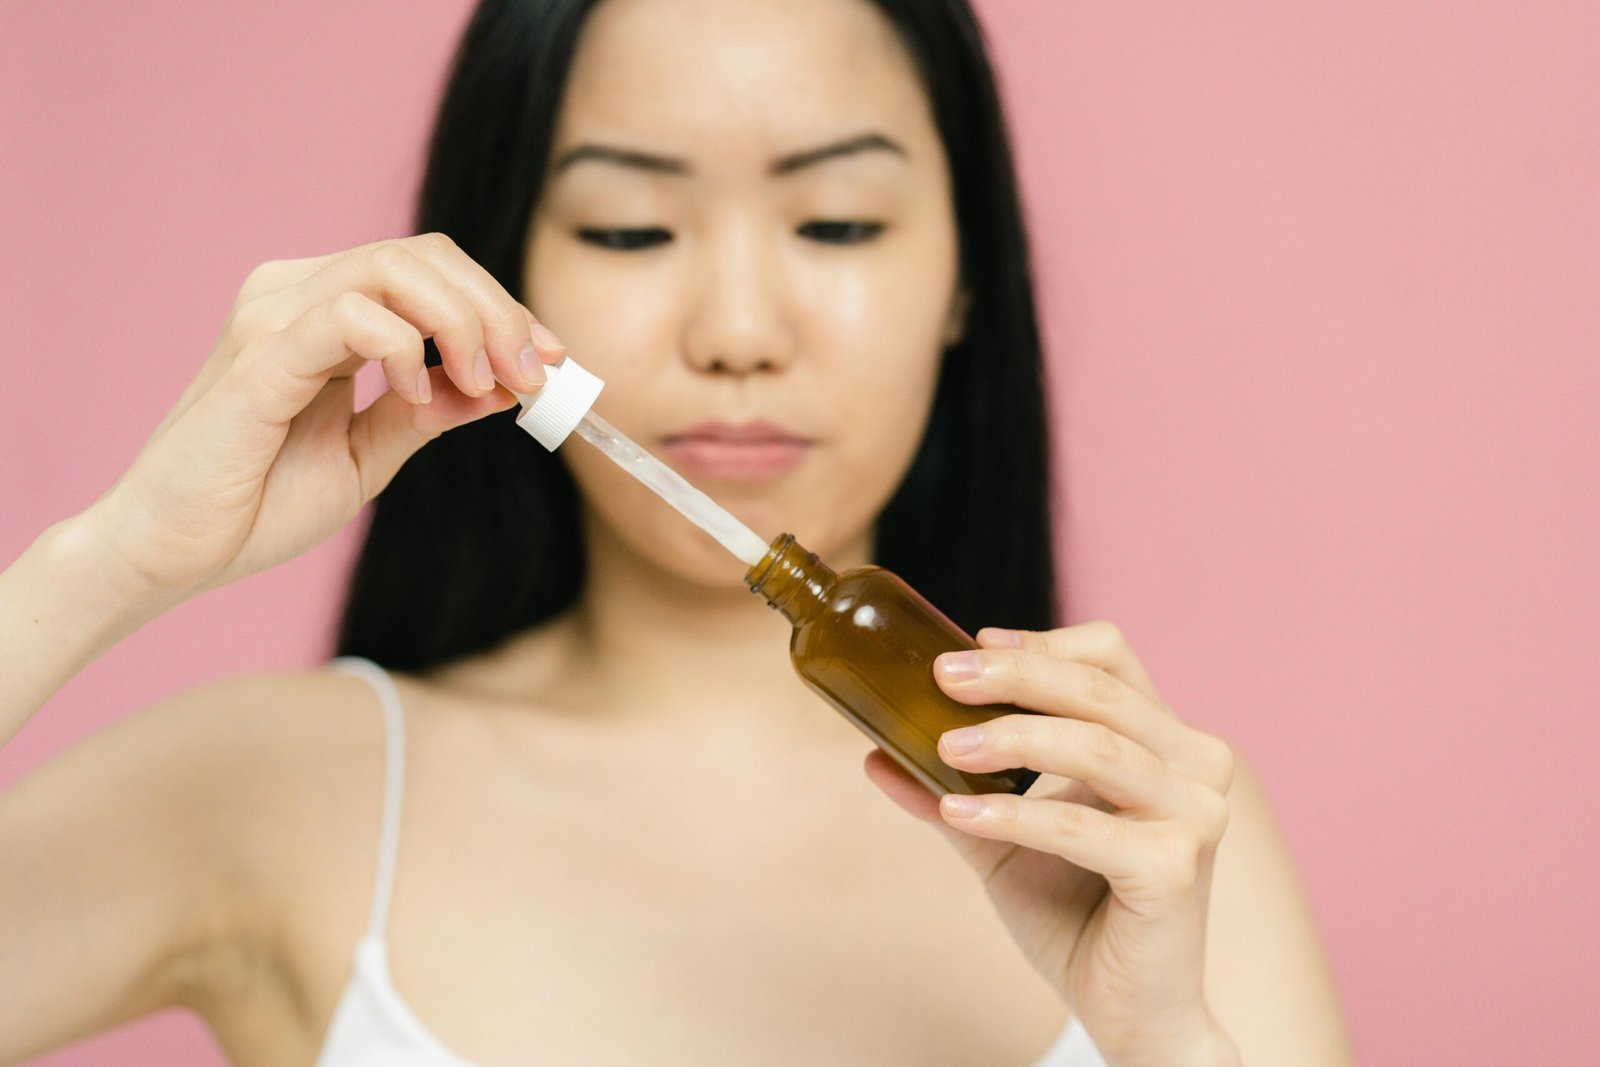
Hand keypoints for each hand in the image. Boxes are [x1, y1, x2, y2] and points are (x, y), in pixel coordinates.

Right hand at [89, 232, 564, 608]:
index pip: (431, 270)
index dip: (502, 306)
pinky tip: (421, 393)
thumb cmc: (257, 503)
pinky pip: (348, 315)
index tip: (552, 362)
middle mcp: (293, 296)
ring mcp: (271, 317)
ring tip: (490, 383)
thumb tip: (506, 387)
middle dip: (499, 311)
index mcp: (323, 312)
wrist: (175, 553)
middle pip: (425, 255)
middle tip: (536, 375)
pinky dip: (404, 347)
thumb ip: (430, 413)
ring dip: (463, 322)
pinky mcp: (258, 356)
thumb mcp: (370, 454)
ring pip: (393, 267)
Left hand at [863, 622, 1240, 1066]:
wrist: (1129, 1013)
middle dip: (1016, 675)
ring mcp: (1193, 815)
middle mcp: (1193, 766)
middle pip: (1101, 689)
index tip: (971, 644)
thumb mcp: (1004, 840)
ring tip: (946, 745)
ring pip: (1095, 747)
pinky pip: (1080, 826)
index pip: (1111, 659)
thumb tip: (876, 752)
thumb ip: (952, 790)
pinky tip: (960, 811)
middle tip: (943, 676)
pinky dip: (1015, 814)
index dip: (1043, 642)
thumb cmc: (1077, 917)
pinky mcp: (1174, 868)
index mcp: (1163, 742)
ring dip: (1012, 738)